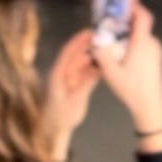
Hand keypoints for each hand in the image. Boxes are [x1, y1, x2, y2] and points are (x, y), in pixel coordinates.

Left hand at [45, 31, 100, 161]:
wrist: (54, 129)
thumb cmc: (61, 116)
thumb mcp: (76, 100)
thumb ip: (86, 83)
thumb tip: (99, 68)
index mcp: (58, 74)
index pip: (67, 53)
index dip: (78, 41)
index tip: (89, 32)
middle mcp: (63, 73)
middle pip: (75, 55)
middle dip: (88, 46)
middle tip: (104, 38)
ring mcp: (69, 78)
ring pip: (81, 63)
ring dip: (93, 56)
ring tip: (108, 49)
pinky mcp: (75, 84)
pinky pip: (85, 72)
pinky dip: (94, 68)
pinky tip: (105, 65)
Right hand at [93, 6, 161, 149]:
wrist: (150, 106)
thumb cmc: (131, 88)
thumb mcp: (110, 72)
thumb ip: (102, 55)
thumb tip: (95, 43)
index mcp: (143, 43)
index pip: (144, 16)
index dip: (135, 7)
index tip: (122, 6)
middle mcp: (153, 44)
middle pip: (141, 26)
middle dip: (125, 24)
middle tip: (109, 28)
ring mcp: (157, 52)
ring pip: (142, 37)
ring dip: (129, 37)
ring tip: (113, 44)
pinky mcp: (157, 60)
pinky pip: (145, 46)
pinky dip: (134, 46)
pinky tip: (122, 57)